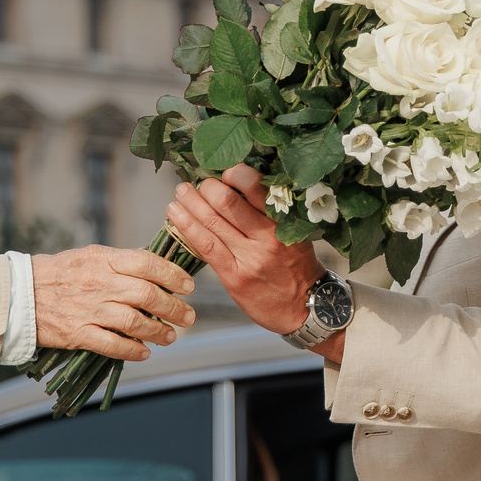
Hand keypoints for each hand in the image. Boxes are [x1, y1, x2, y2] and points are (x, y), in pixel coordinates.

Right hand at [30, 246, 196, 361]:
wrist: (19, 293)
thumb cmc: (58, 273)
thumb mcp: (90, 256)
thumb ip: (120, 263)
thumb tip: (156, 269)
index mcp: (103, 259)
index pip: (147, 263)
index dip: (173, 275)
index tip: (188, 286)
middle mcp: (99, 283)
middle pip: (147, 295)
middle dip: (174, 308)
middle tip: (188, 316)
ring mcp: (88, 309)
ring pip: (134, 322)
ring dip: (158, 331)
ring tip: (170, 336)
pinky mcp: (77, 333)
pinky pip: (111, 345)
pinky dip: (132, 350)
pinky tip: (144, 352)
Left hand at [165, 165, 322, 337]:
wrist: (305, 308)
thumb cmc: (298, 266)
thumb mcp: (295, 233)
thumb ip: (270, 212)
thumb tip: (237, 185)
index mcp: (285, 221)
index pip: (255, 186)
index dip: (234, 173)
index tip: (225, 173)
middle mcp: (268, 238)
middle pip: (227, 202)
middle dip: (207, 187)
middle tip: (198, 183)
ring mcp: (250, 258)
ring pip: (212, 222)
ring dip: (191, 203)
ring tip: (180, 193)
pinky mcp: (234, 277)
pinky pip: (206, 247)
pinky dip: (187, 227)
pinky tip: (175, 214)